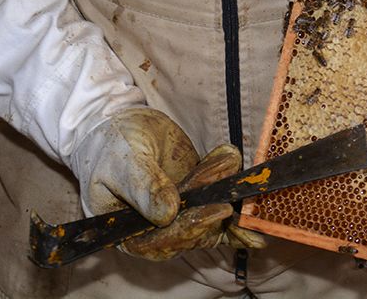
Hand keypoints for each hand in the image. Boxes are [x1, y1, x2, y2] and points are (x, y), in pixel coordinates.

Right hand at [66, 107, 265, 258]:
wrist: (122, 125)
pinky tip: (254, 220)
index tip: (217, 211)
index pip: (161, 240)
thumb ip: (144, 186)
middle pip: (190, 233)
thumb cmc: (113, 144)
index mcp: (127, 231)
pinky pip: (217, 216)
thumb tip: (166, 214)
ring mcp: (177, 217)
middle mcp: (153, 232)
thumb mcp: (125, 160)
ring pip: (208, 223)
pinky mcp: (195, 203)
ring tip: (233, 171)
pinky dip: (237, 219)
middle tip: (229, 182)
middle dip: (214, 208)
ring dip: (227, 200)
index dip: (191, 228)